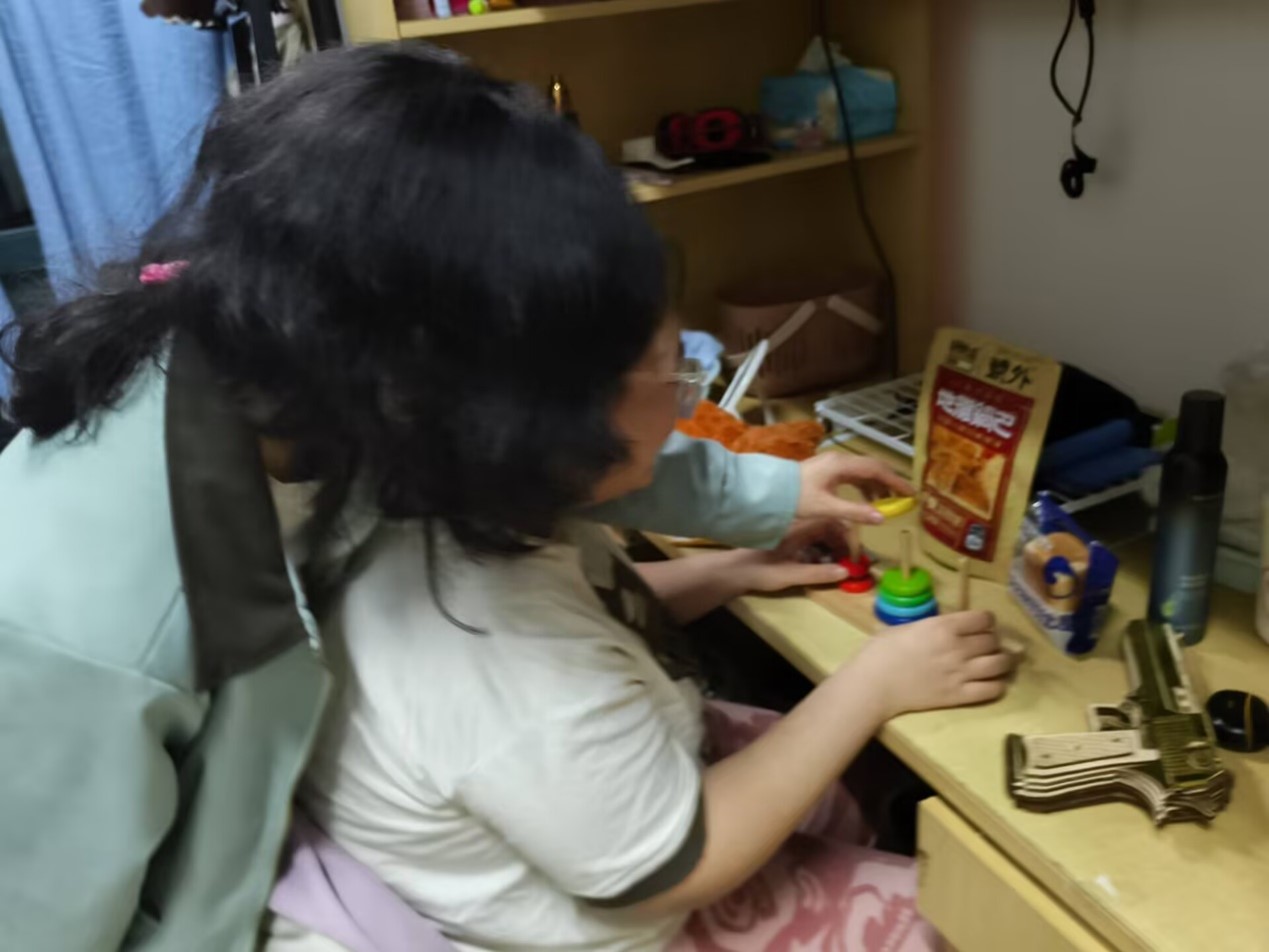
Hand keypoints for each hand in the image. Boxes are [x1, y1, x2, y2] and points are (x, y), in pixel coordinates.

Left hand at [730, 520, 855, 591]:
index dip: (849, 538)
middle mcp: (801, 525)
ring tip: (844, 566)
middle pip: (832, 527)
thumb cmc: (760, 571)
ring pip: (825, 534)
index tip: (857, 555)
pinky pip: (816, 540)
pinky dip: (826, 550)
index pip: (834, 524)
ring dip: (837, 548)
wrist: (735, 570)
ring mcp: (797, 532)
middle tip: (854, 563)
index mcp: (802, 527)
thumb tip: (846, 572)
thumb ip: (817, 574)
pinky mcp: (792, 539)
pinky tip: (828, 565)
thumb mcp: (790, 575)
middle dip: (845, 544)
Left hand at [797, 454, 913, 525]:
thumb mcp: (826, 507)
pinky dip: (864, 486)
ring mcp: (833, 463)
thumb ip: (855, 512)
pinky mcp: (827, 470)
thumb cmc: (795, 497)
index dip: (895, 481)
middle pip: (872, 467)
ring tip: (887, 502)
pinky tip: (867, 500)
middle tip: (903, 497)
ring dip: (876, 485)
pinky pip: (853, 476)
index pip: (876, 469)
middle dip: (889, 481)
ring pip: (863, 471)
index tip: (911, 493)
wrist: (769, 490)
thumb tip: (882, 518)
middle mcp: (839, 460)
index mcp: (842, 465)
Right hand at [849, 611, 1013, 718]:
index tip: (982, 623)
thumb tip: (945, 628)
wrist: (873, 684)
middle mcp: (958, 648)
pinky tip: (992, 683)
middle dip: (992, 640)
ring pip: (1000, 664)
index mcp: (944, 626)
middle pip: (993, 640)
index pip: (983, 619)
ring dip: (1003, 661)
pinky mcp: (960, 696)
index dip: (986, 620)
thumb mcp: (906, 627)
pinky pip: (992, 690)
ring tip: (999, 661)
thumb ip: (931, 627)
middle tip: (986, 644)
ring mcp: (961, 673)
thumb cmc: (881, 651)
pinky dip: (997, 685)